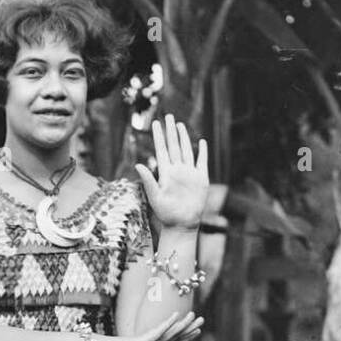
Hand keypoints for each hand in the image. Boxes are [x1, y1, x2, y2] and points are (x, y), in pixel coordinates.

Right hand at [96, 311, 202, 340]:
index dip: (186, 337)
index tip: (198, 330)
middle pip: (173, 336)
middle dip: (188, 328)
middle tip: (202, 319)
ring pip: (168, 333)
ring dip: (182, 325)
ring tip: (194, 316)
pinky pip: (155, 333)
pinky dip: (166, 326)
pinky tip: (175, 317)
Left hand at [135, 116, 209, 232]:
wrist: (182, 224)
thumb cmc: (166, 214)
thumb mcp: (154, 196)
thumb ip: (147, 180)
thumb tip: (138, 164)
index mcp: (165, 173)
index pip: (162, 150)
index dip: (159, 137)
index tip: (155, 124)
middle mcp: (177, 170)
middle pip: (174, 146)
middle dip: (170, 131)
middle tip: (167, 116)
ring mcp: (189, 173)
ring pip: (186, 150)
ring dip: (183, 137)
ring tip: (179, 124)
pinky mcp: (201, 178)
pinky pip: (202, 161)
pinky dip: (202, 151)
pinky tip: (201, 142)